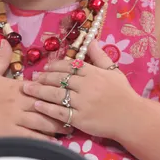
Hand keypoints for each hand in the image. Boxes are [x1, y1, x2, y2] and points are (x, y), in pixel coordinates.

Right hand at [0, 40, 71, 140]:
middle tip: (77, 112)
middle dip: (63, 109)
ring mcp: (15, 119)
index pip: (42, 87)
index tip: (71, 92)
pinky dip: (45, 141)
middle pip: (47, 104)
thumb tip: (6, 40)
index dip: (57, 90)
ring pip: (43, 122)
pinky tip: (56, 144)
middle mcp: (19, 102)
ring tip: (70, 129)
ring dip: (58, 126)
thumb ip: (1, 58)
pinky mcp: (11, 134)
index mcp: (16, 87)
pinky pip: (33, 138)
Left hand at [22, 40, 137, 140]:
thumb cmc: (123, 94)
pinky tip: (37, 105)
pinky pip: (60, 112)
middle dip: (44, 77)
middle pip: (60, 79)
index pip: (70, 66)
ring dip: (40, 91)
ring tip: (27, 89)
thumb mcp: (114, 71)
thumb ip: (100, 56)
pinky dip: (47, 108)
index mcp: (94, 73)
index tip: (46, 66)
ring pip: (56, 94)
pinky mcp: (81, 119)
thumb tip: (91, 40)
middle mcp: (87, 86)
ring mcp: (83, 103)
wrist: (132, 118)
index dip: (56, 65)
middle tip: (32, 77)